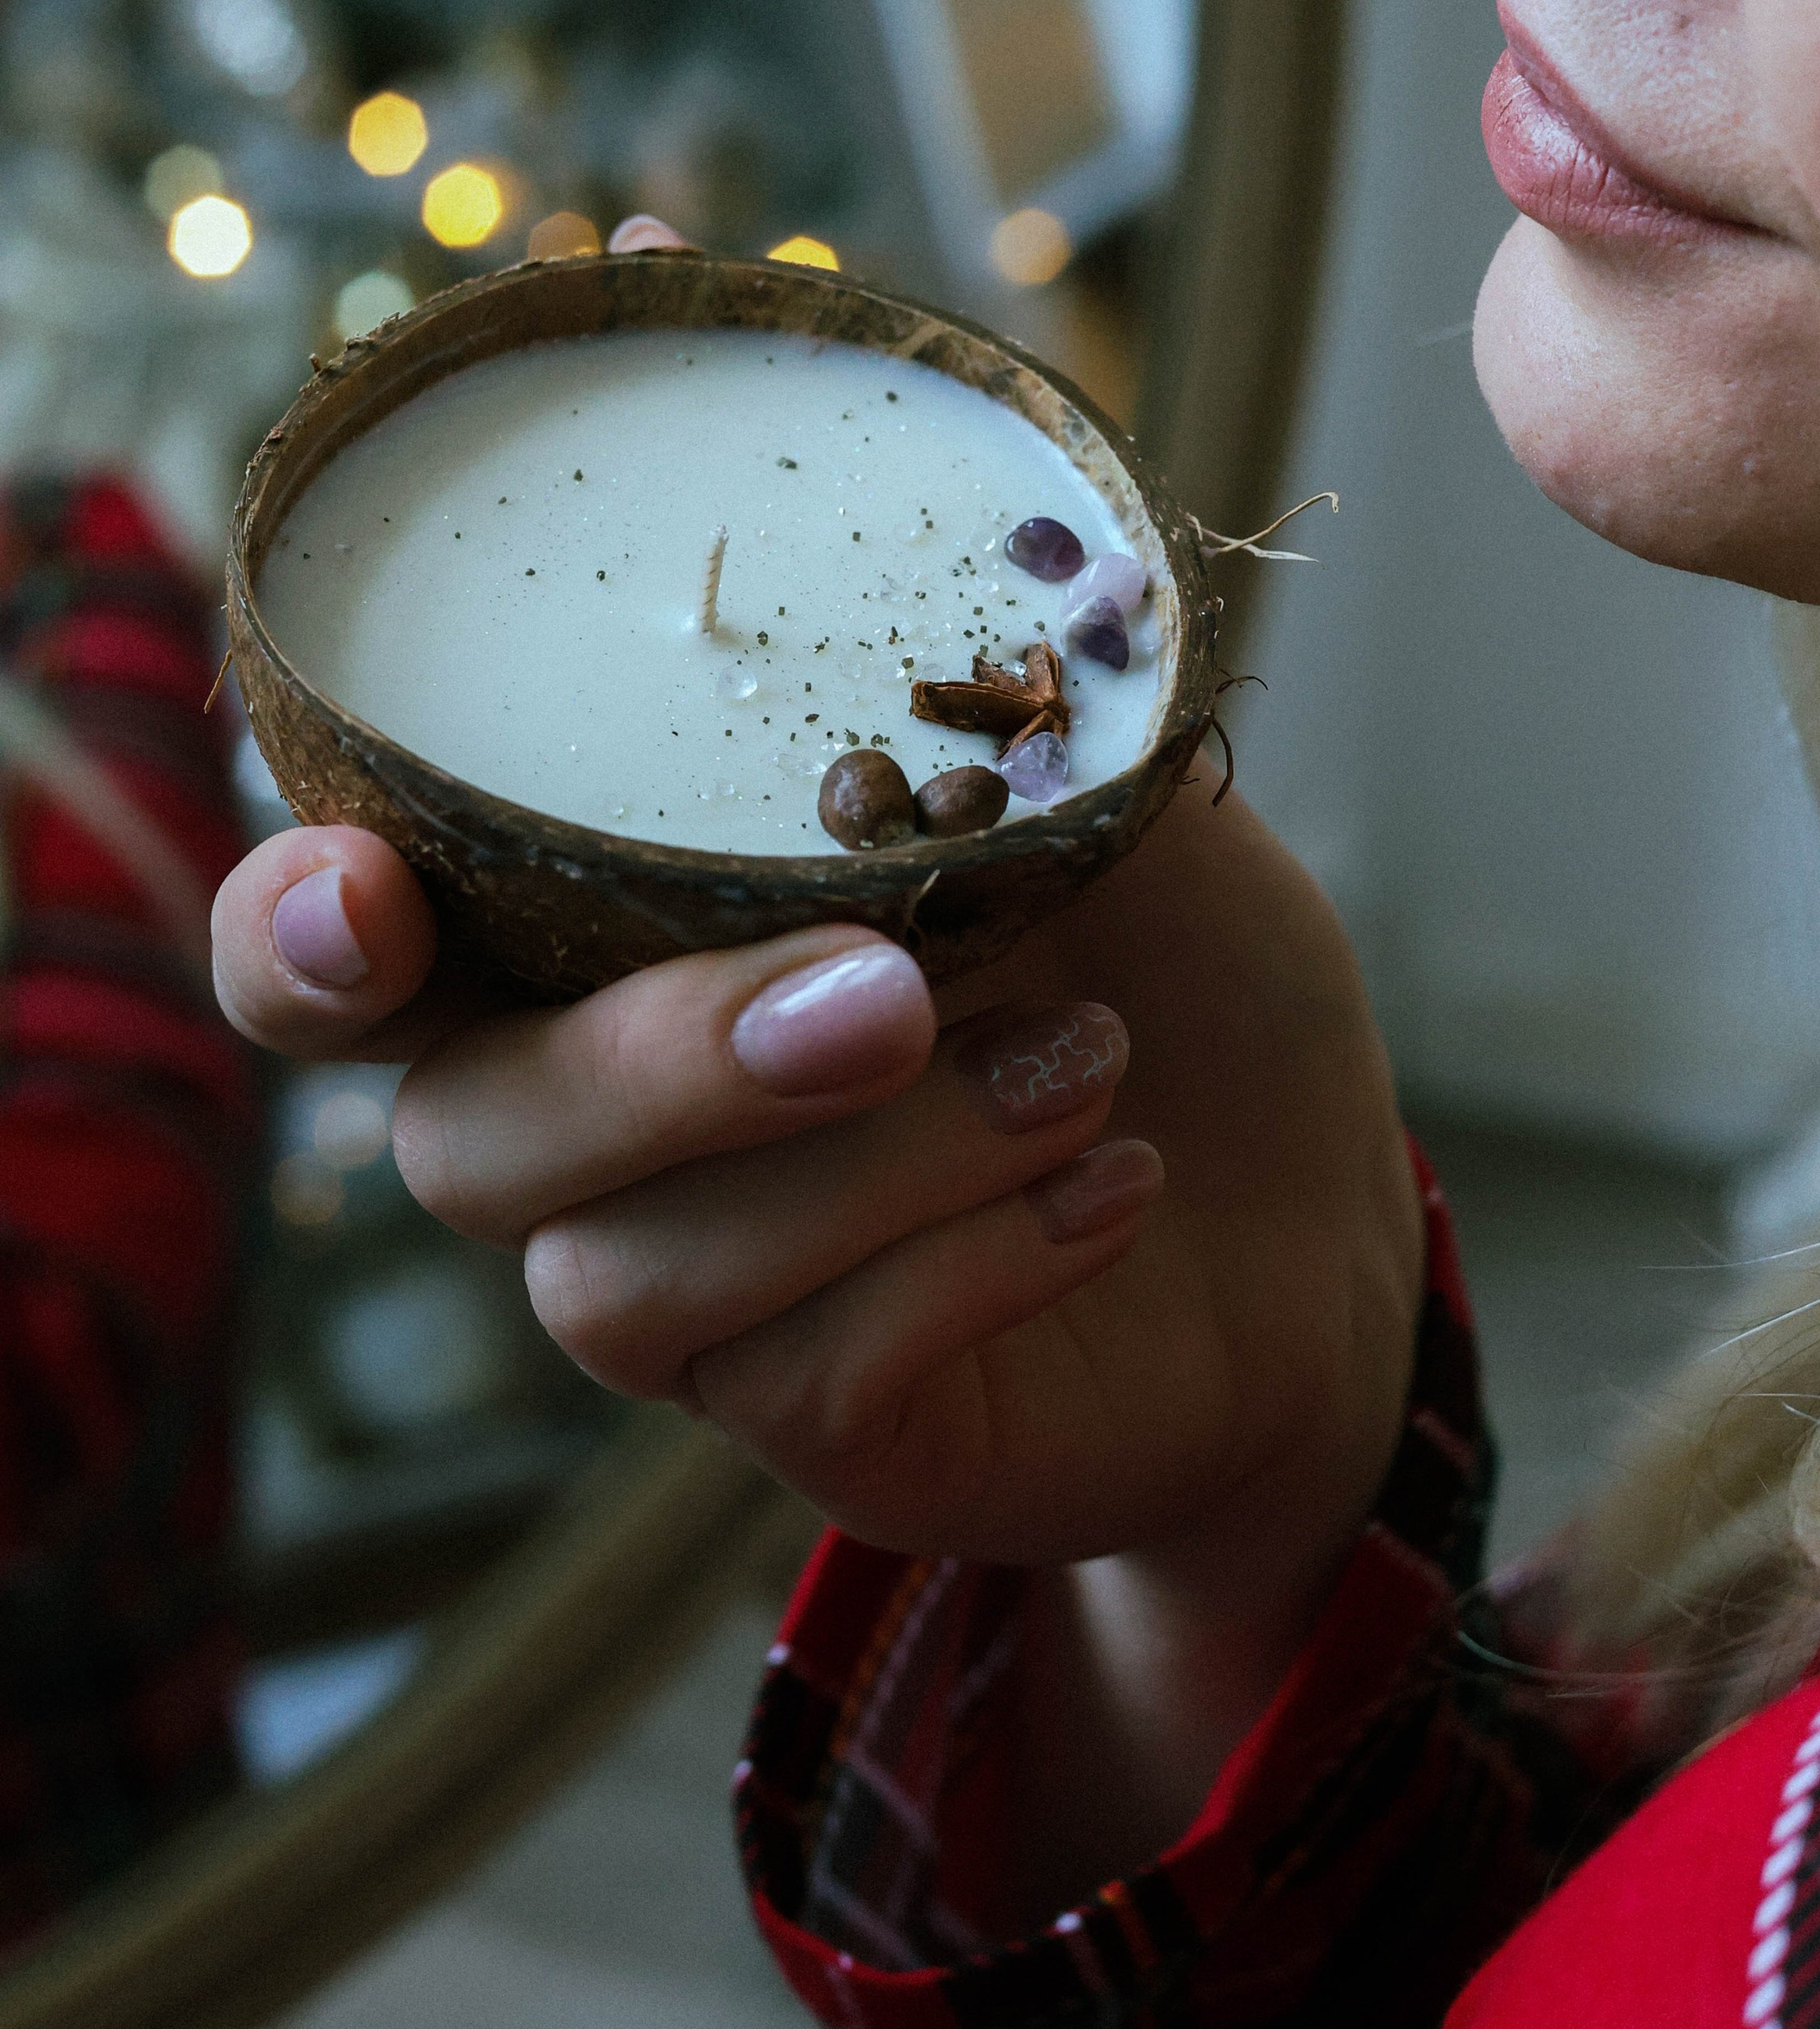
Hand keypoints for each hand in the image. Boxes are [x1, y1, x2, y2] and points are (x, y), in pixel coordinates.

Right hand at [211, 787, 1421, 1592]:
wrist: (1320, 1206)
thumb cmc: (1169, 975)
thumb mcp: (1118, 811)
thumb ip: (1005, 723)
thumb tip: (996, 600)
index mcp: (603, 941)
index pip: (340, 959)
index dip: (291, 933)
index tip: (364, 895)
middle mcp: (598, 1136)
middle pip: (464, 1138)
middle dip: (656, 1062)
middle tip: (890, 989)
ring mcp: (699, 1303)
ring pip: (622, 1283)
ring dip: (871, 1164)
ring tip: (1087, 1065)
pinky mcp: (822, 1428)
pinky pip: (808, 1376)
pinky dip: (976, 1260)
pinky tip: (1119, 1174)